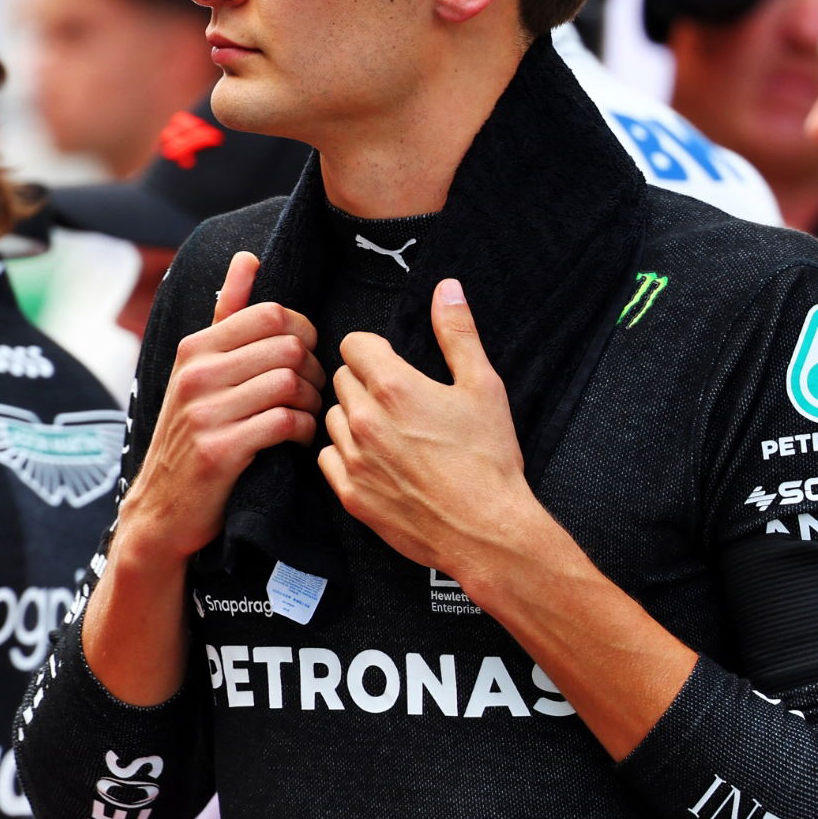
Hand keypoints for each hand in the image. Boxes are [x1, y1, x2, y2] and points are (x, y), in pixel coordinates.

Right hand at [119, 251, 324, 564]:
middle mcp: (195, 374)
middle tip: (313, 392)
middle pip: (288, 347)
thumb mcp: (198, 370)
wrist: (163, 508)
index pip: (272, 313)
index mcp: (195, 347)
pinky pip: (284, 422)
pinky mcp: (218, 451)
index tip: (303, 358)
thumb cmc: (192, 432)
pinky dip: (303, 430)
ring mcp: (204, 412)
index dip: (303, 333)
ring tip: (308, 415)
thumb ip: (226, 314)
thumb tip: (248, 258)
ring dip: (312, 402)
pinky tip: (297, 438)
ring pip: (289, 383)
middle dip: (313, 370)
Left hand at [318, 278, 540, 597]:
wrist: (487, 531)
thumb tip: (447, 288)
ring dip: (351, 417)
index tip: (390, 362)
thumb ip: (458, 332)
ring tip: (387, 430)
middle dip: (364, 381)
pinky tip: (375, 460)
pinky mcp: (350, 493)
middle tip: (396, 399)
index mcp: (393, 386)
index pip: (353, 344)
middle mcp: (363, 419)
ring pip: (331, 417)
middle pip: (341, 378)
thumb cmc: (489, 458)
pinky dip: (346, 455)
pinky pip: (328, 458)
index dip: (373, 349)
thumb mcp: (483, 386)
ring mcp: (353, 458)